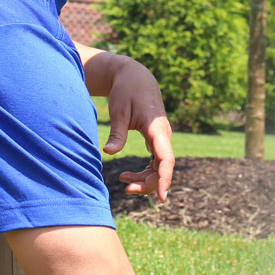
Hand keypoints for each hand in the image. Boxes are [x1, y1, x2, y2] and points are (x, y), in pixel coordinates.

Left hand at [77, 46, 173, 202]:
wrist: (136, 77)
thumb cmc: (126, 91)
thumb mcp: (119, 110)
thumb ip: (117, 132)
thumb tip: (108, 152)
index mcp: (157, 129)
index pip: (165, 159)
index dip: (165, 179)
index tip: (162, 197)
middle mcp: (163, 136)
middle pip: (163, 168)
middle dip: (148, 183)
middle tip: (126, 189)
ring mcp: (161, 139)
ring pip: (159, 167)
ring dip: (144, 179)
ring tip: (123, 180)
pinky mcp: (156, 140)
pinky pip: (155, 162)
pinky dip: (144, 172)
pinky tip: (126, 175)